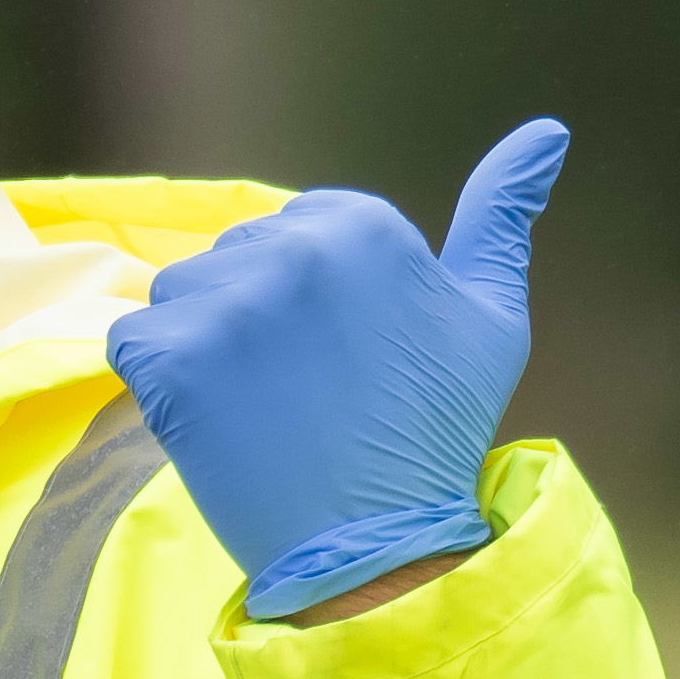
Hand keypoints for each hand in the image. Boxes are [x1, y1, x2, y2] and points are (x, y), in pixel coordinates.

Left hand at [109, 118, 565, 622]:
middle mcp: (292, 250)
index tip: (338, 357)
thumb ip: (502, 214)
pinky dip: (157, 384)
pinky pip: (132, 343)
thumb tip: (547, 131)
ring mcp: (228, 305)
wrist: (379, 548)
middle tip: (301, 391)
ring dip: (201, 348)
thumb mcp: (490, 313)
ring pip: (177, 297)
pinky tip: (212, 421)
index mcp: (362, 224)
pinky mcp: (171, 360)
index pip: (292, 230)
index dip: (305, 299)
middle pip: (231, 259)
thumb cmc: (437, 432)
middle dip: (252, 318)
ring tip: (258, 407)